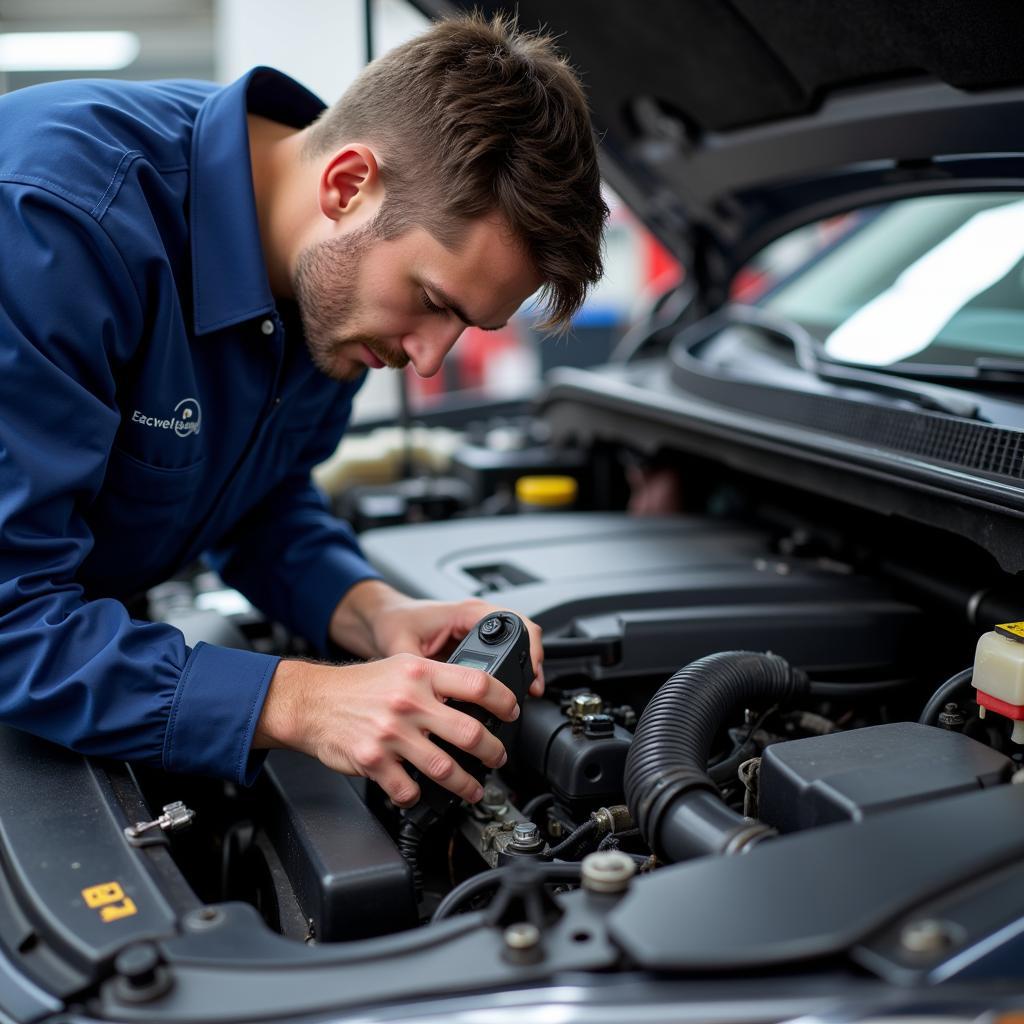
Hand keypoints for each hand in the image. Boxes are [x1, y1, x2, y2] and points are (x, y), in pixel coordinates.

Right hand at [253, 653, 520, 805]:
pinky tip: (421, 795)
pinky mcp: (374, 761)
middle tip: (498, 757)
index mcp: (419, 673)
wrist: (312, 702)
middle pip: (469, 732)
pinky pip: (407, 789)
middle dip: (493, 751)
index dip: (503, 700)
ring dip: (466, 785)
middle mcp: (409, 702)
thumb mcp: (401, 667)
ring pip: (445, 768)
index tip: (512, 711)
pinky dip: (417, 797)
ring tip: (473, 789)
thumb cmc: (358, 687)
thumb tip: (473, 697)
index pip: (477, 683)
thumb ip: (435, 680)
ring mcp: (391, 734)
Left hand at [329, 580, 544, 696]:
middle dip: (533, 661)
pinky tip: (508, 691)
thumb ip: (418, 674)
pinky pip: (504, 651)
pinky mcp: (474, 641)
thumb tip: (432, 701)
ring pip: (517, 642)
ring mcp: (477, 629)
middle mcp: (476, 617)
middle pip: (523, 632)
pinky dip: (512, 669)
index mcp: (465, 612)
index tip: (531, 675)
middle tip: (533, 689)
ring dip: (525, 665)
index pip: (513, 622)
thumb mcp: (401, 648)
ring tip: (527, 693)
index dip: (529, 649)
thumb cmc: (392, 623)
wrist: (382, 619)